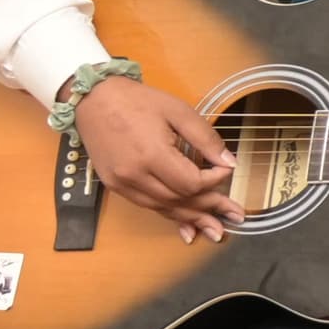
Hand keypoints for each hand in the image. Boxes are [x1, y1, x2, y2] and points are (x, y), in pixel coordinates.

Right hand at [75, 74, 239, 240]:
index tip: (227, 171)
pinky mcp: (115, 186)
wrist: (93, 99)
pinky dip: (170, 215)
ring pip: (164, 208)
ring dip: (192, 218)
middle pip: (180, 200)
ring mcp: (122, 184)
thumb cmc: (136, 101)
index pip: (192, 183)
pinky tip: (187, 228)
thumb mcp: (178, 111)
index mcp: (151, 155)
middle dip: (210, 207)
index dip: (215, 181)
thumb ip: (206, 139)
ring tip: (216, 229)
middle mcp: (134, 175)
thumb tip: (229, 163)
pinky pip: (148, 206)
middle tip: (236, 215)